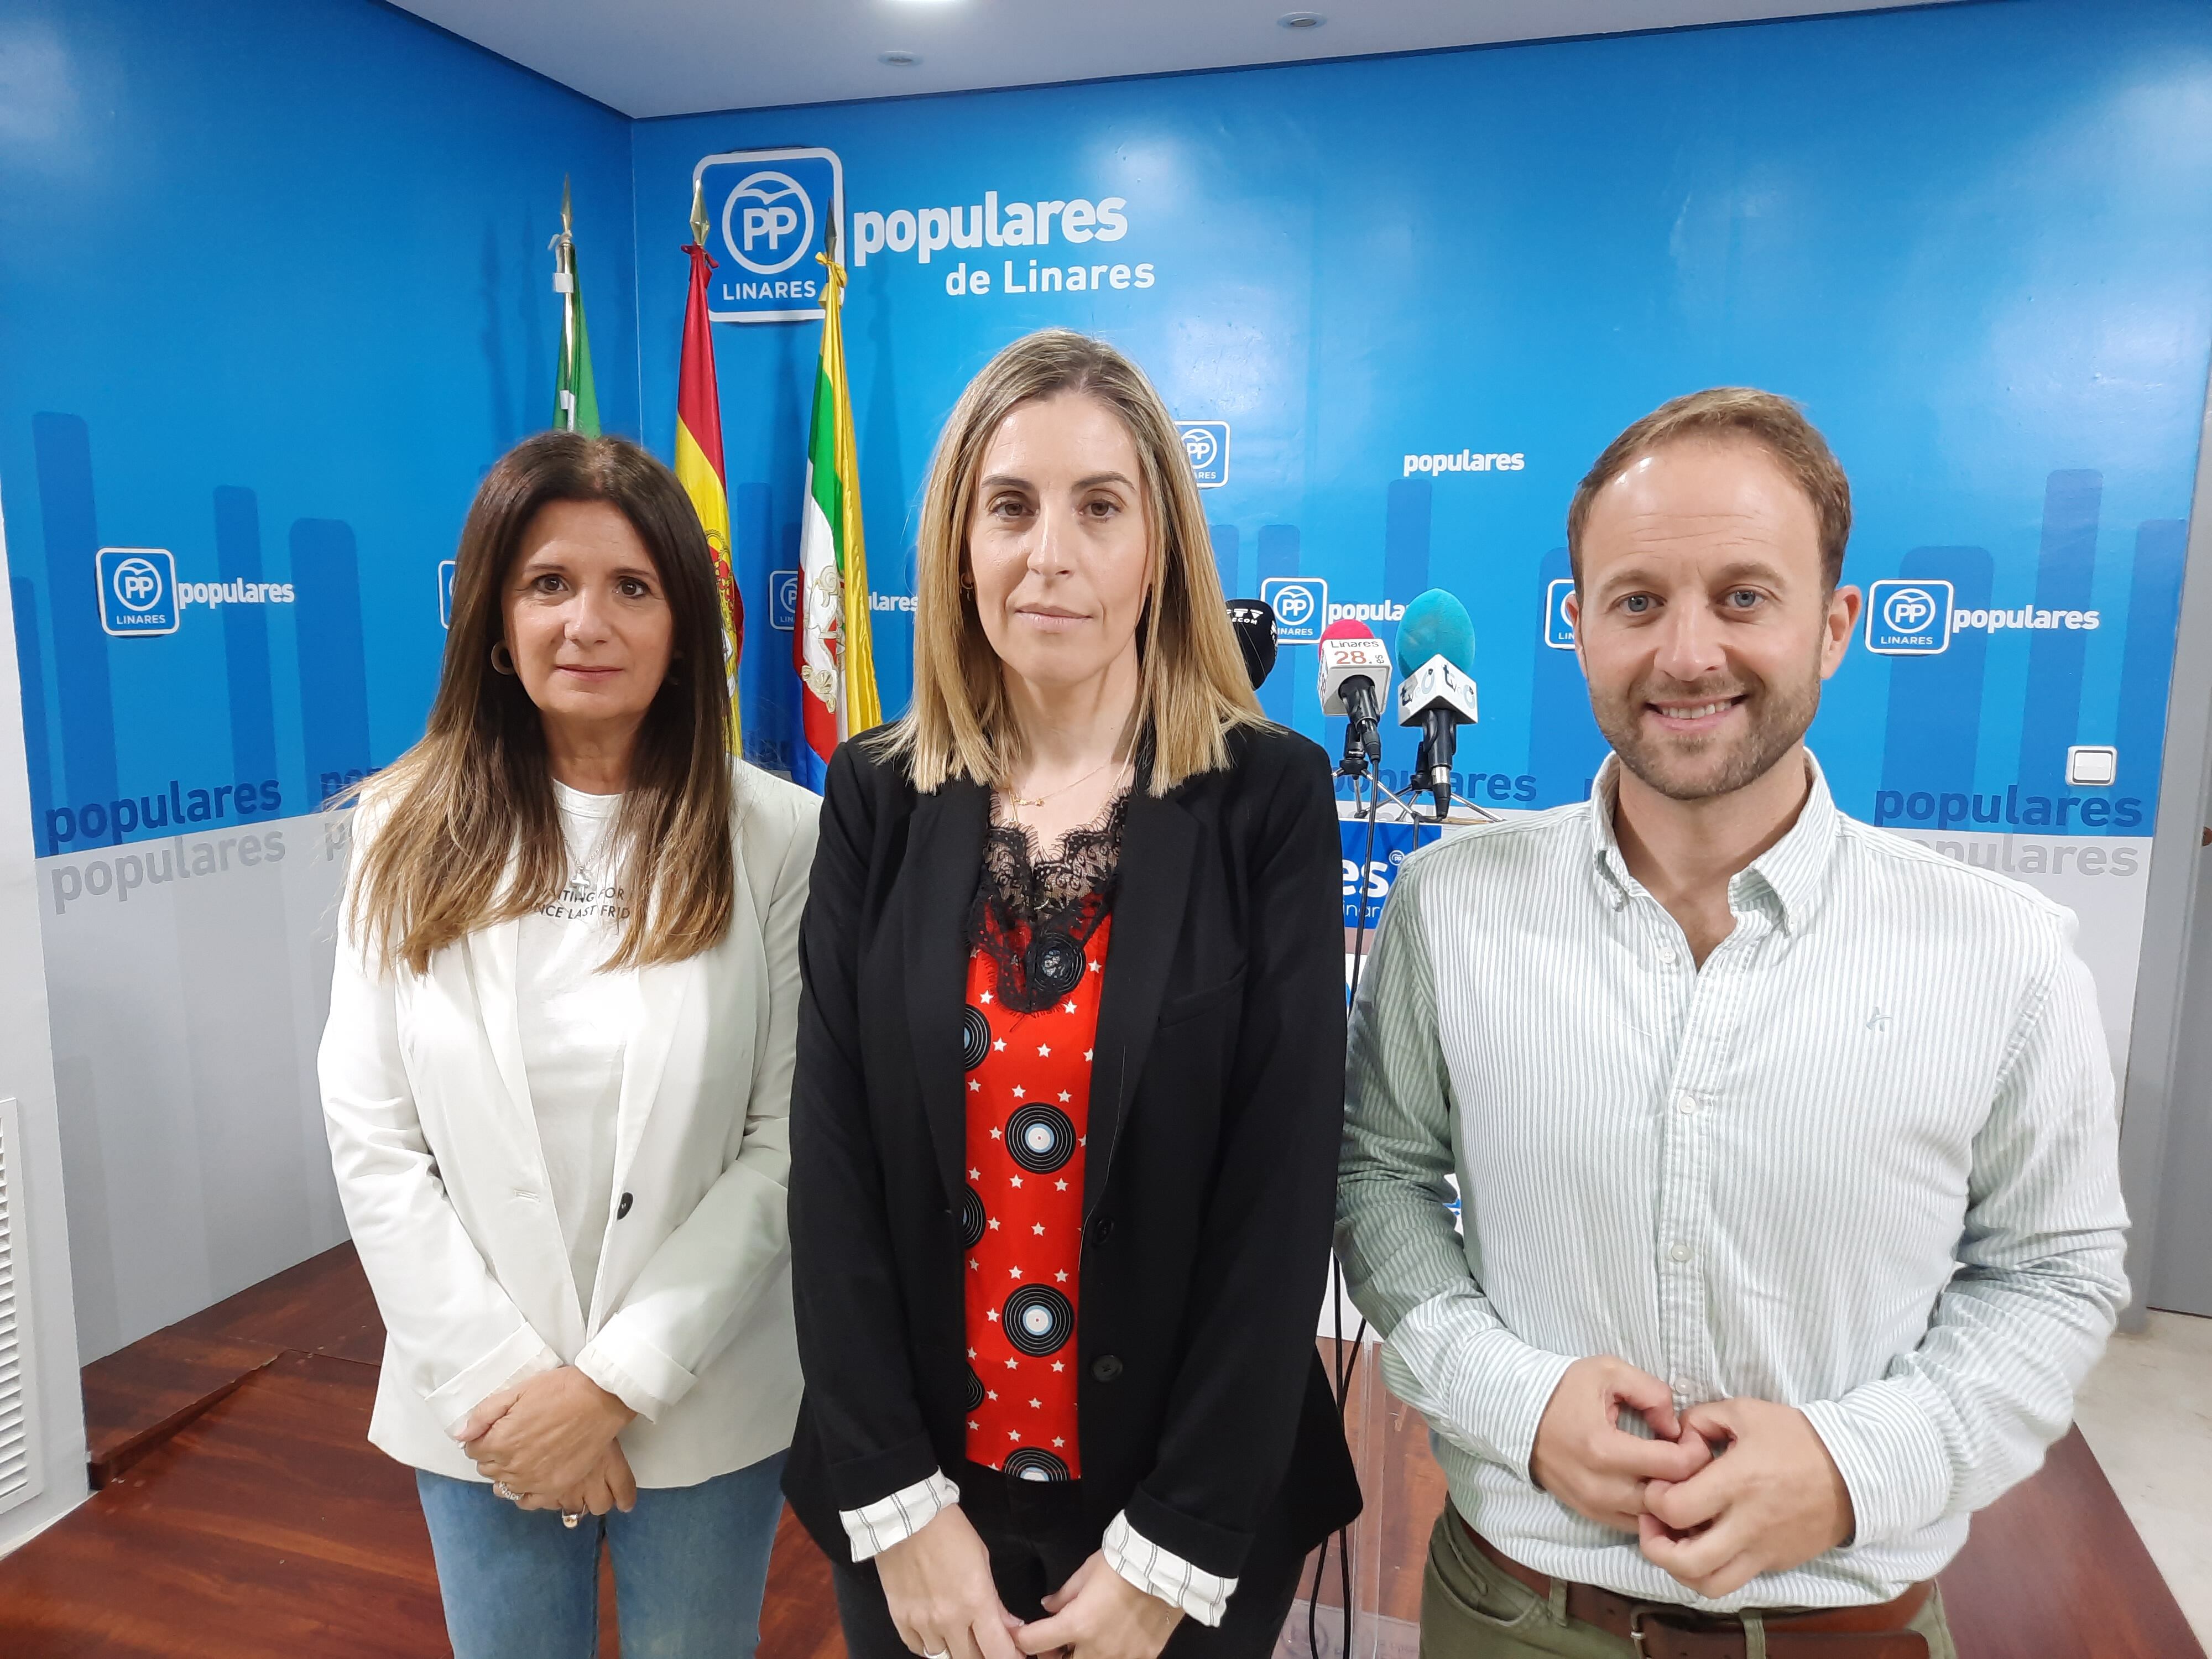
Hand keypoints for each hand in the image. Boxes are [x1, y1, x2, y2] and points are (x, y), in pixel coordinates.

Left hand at [464, 1367, 635, 1503]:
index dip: (482, 1437)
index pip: (472, 1450)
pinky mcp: (555, 1487)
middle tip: (512, 1437)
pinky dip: (524, 1491)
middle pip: (487, 1468)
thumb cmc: (560, 1390)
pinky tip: (531, 1476)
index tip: (495, 1429)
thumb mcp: (517, 1391)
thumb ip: (484, 1414)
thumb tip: (461, 1435)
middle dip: (493, 1454)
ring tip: (524, 1454)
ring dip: (508, 1471)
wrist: (600, 1400)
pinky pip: (527, 1500)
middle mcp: (512, 1466)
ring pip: (505, 1485)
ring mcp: (534, 1480)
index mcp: (499, 1441)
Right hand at [877, 1504, 1022, 1658]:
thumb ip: (995, 1601)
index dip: (1010, 1658)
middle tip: (986, 1644)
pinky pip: (918, 1648)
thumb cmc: (950, 1532)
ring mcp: (922, 1622)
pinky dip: (929, 1645)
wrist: (908, 1518)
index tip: (1014, 1655)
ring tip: (960, 1637)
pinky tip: (937, 1634)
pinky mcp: (901, 1619)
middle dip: (983, 1655)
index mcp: (976, 1603)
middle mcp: (949, 1620)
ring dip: (955, 1650)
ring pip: (943, 1658)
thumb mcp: (983, 1561)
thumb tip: (1010, 1625)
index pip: (998, 1652)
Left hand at [1015, 1552, 1182, 1658]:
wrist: (1163, 1565)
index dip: (1021, 1639)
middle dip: (1056, 1654)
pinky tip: (1114, 1641)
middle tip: (1056, 1643)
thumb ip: (1063, 1596)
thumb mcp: (1084, 1573)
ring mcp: (1123, 1656)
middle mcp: (1097, 1648)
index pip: (1035, 1642)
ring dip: (1083, 1655)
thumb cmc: (1120, 1564)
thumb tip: (1048, 1607)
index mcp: (1077, 1625)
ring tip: (1087, 1640)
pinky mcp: (1144, 1656)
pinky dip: (1113, 1654)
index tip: (1018, 1636)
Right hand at [1529, 1356, 1713, 1531]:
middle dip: (1689, 1480)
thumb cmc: (1565, 1389)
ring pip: (1654, 1520)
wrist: (1518, 1415)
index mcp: (1605, 1449)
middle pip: (1669, 1500)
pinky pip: (1635, 1525)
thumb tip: (1675, 1427)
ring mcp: (1595, 1506)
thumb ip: (1652, 1392)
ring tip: (1673, 1473)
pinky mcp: (1591, 1514)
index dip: (1695, 1452)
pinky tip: (1654, 1488)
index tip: (1692, 1437)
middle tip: (1688, 1456)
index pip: (1674, 1467)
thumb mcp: (1609, 1371)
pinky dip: (1651, 1512)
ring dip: (1671, 1500)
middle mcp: (1601, 1487)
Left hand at [1638, 1397, 1854, 1599]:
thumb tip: (1676, 1439)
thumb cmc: (1797, 1438)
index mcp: (1738, 1482)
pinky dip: (1710, 1571)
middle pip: (1686, 1562)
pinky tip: (1706, 1544)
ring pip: (1710, 1585)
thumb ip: (1700, 1420)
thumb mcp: (1745, 1412)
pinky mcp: (1776, 1563)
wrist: (1854, 1472)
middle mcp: (1748, 1524)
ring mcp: (1764, 1550)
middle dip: (1656, 1547)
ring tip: (1675, 1542)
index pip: (1676, 1509)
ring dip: (1680, 1569)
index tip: (1659, 1484)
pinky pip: (1735, 1581)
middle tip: (1653, 1522)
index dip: (1654, 1499)